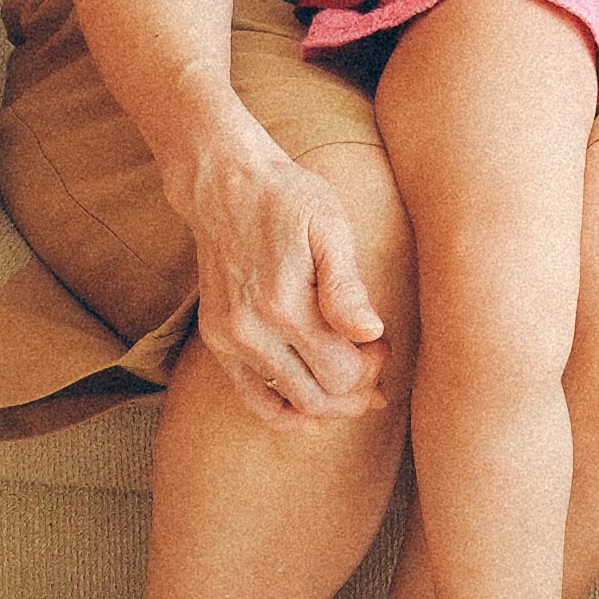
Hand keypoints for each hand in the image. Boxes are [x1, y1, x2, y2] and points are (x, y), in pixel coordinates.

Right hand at [184, 132, 397, 422]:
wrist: (225, 184)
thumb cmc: (288, 199)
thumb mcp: (329, 227)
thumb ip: (346, 286)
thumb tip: (371, 333)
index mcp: (285, 304)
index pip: (343, 373)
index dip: (373, 366)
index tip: (382, 342)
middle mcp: (252, 331)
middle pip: (320, 396)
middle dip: (357, 390)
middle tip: (374, 363)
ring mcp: (229, 339)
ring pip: (290, 404)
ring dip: (328, 402)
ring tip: (350, 381)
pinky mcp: (216, 340)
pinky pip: (251, 398)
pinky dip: (282, 413)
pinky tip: (309, 413)